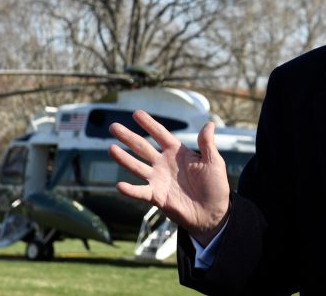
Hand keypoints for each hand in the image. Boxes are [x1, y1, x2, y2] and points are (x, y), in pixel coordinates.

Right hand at [108, 110, 230, 245]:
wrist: (212, 213)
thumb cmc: (215, 186)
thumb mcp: (214, 162)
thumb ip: (207, 144)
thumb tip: (209, 124)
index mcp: (177, 153)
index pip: (160, 135)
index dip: (149, 124)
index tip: (136, 113)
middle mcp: (164, 164)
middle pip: (143, 147)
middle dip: (128, 137)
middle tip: (113, 126)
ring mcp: (158, 180)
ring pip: (137, 167)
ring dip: (124, 159)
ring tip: (111, 148)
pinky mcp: (157, 197)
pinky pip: (141, 192)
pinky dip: (130, 190)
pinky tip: (119, 185)